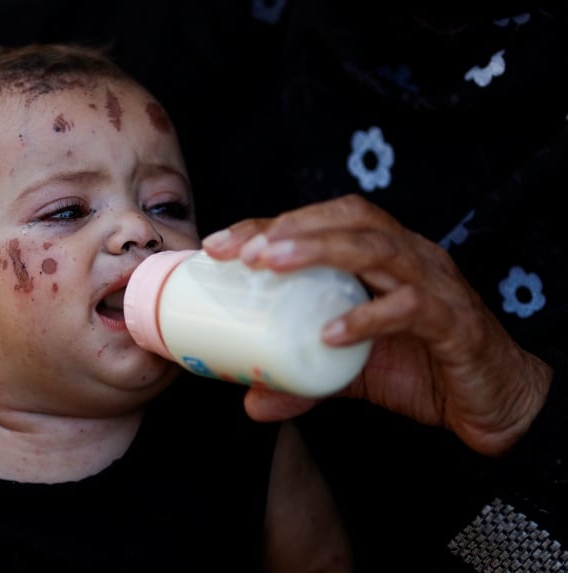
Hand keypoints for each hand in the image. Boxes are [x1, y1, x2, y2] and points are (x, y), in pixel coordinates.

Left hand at [202, 194, 551, 456]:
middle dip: (290, 227)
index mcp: (381, 257)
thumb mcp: (349, 372)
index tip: (221, 244)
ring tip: (272, 264)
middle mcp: (409, 258)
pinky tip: (330, 333)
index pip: (324, 221)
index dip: (271, 224)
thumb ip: (304, 380)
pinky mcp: (456, 323)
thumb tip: (251, 402)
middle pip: (350, 219)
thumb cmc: (420, 368)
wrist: (491, 402)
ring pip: (379, 248)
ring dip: (321, 250)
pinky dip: (368, 316)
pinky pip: (412, 308)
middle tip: (243, 251)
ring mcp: (436, 285)